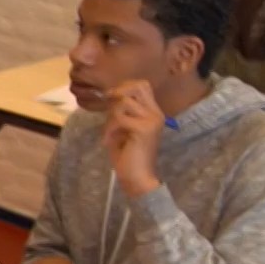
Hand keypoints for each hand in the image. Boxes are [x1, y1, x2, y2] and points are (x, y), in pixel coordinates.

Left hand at [102, 80, 165, 198]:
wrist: (137, 178)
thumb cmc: (127, 155)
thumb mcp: (121, 128)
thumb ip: (119, 111)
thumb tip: (109, 95)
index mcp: (152, 112)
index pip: (141, 85)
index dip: (123, 87)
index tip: (111, 100)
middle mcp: (155, 113)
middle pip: (137, 86)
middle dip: (118, 94)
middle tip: (110, 112)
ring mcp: (152, 120)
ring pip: (123, 102)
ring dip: (110, 117)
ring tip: (110, 133)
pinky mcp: (144, 128)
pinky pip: (119, 118)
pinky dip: (109, 128)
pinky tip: (108, 141)